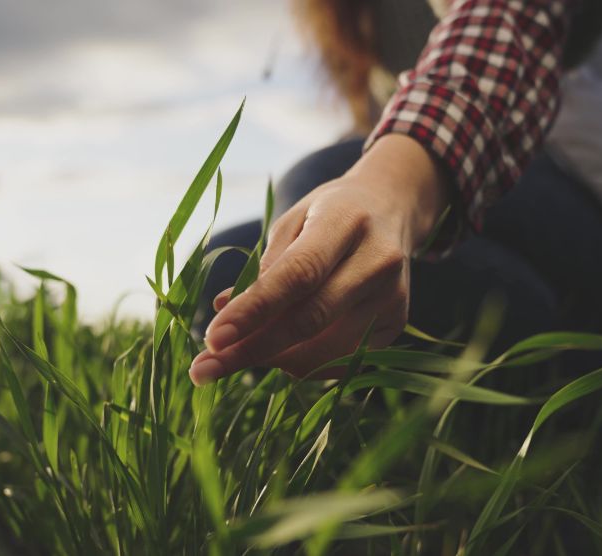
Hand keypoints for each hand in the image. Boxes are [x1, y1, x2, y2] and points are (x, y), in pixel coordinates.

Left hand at [189, 134, 448, 384]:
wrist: (391, 209)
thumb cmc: (328, 213)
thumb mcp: (292, 220)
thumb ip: (263, 267)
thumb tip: (223, 313)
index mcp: (346, 222)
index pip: (297, 275)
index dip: (252, 311)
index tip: (212, 338)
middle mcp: (378, 262)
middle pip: (310, 320)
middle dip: (251, 349)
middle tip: (203, 369)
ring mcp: (393, 298)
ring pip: (324, 351)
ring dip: (272, 360)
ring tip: (235, 355)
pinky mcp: (397, 325)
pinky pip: (341, 361)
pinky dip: (301, 364)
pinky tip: (276, 352)